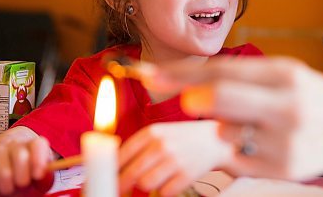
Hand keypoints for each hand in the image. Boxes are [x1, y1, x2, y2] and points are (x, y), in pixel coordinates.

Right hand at [0, 127, 53, 195]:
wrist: (5, 167)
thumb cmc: (26, 171)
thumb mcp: (40, 174)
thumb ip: (45, 176)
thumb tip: (44, 177)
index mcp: (34, 144)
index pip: (38, 145)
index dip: (38, 160)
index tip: (37, 175)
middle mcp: (16, 144)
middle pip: (20, 156)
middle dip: (23, 178)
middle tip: (22, 184)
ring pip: (4, 172)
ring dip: (8, 186)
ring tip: (10, 187)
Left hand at [118, 120, 233, 195]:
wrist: (214, 140)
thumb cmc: (182, 138)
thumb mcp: (160, 132)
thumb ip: (138, 146)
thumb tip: (113, 167)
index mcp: (151, 132)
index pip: (121, 155)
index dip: (111, 171)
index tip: (107, 179)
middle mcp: (161, 144)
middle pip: (130, 174)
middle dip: (122, 185)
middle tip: (121, 190)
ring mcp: (175, 160)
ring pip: (145, 184)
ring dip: (147, 186)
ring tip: (155, 179)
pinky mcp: (187, 175)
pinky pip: (164, 192)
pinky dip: (165, 191)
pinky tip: (171, 181)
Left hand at [151, 56, 322, 180]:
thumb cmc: (308, 95)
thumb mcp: (282, 74)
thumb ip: (240, 80)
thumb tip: (191, 91)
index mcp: (285, 74)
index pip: (222, 70)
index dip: (182, 73)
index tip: (152, 74)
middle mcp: (286, 106)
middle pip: (221, 98)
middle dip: (197, 98)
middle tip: (190, 101)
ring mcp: (285, 141)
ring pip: (227, 133)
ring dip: (227, 127)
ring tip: (255, 124)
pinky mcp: (283, 169)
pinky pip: (238, 159)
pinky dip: (239, 150)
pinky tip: (264, 143)